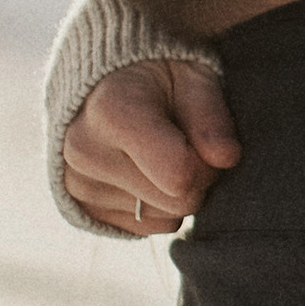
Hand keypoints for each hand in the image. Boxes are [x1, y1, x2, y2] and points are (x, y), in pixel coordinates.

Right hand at [62, 57, 238, 235]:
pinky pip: (146, 228)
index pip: (180, 175)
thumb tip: (226, 158)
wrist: (103, 85)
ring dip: (176, 193)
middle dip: (196, 178)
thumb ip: (211, 117)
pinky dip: (156, 205)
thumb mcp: (192, 78)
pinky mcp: (81, 207)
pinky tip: (144, 172)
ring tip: (161, 155)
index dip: (207, 163)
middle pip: (178, 201)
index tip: (201, 138)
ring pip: (165, 218)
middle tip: (186, 144)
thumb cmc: (157, 77)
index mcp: (111, 113)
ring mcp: (77, 185)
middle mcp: (85, 152)